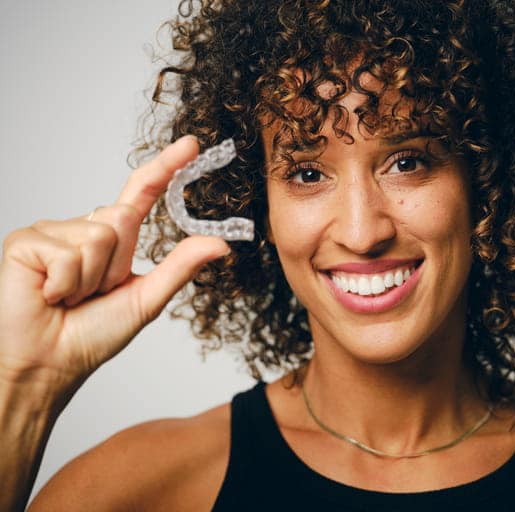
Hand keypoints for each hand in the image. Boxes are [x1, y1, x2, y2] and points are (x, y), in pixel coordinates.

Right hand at [0, 135, 229, 393]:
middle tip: (95, 294)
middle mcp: (83, 228)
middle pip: (122, 218)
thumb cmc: (91, 336)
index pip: (140, 193)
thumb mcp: (146, 299)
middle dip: (117, 265)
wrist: (47, 364)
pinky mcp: (27, 241)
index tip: (193, 145)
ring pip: (98, 236)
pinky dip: (67, 284)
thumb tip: (220, 243)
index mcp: (112, 240)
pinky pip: (68, 252)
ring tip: (70, 298)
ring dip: (92, 279)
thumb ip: (180, 267)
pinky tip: (49, 296)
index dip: (166, 167)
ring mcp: (53, 232)